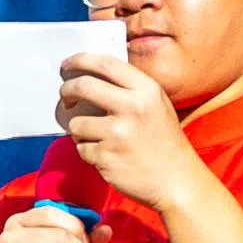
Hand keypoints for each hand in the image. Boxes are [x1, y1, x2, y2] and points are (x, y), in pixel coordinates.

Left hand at [55, 51, 201, 209]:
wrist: (176, 182)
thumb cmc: (164, 142)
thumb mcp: (156, 105)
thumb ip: (129, 89)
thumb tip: (89, 76)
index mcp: (146, 91)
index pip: (105, 63)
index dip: (80, 60)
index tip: (67, 65)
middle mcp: (132, 108)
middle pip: (83, 86)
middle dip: (67, 90)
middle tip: (65, 97)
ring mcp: (118, 134)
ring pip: (76, 122)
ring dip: (79, 130)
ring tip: (97, 137)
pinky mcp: (106, 157)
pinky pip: (81, 148)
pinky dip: (88, 152)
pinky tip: (106, 155)